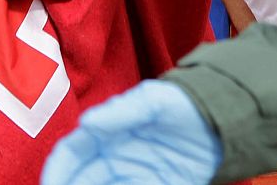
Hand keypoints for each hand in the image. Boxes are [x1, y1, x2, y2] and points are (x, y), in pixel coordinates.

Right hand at [41, 80, 222, 184]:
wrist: (220, 118)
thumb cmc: (180, 102)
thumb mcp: (151, 100)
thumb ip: (120, 111)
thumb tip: (86, 122)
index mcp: (104, 134)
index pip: (70, 155)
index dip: (57, 171)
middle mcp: (112, 159)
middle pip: (82, 181)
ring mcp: (132, 177)